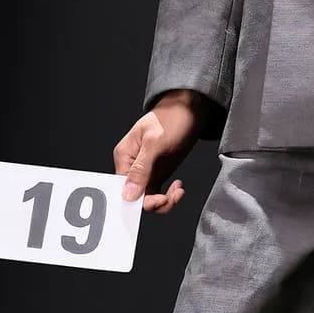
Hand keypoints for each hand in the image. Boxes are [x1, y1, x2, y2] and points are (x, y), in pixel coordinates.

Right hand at [114, 92, 201, 215]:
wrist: (190, 110)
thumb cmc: (171, 119)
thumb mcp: (155, 143)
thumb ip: (141, 169)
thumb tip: (127, 194)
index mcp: (124, 156)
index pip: (124, 188)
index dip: (139, 199)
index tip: (159, 199)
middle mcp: (132, 166)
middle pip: (136, 196)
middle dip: (154, 202)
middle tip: (171, 197)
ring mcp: (146, 171)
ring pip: (147, 198)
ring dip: (164, 201)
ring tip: (178, 191)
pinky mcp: (158, 173)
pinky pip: (158, 193)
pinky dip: (169, 196)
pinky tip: (178, 187)